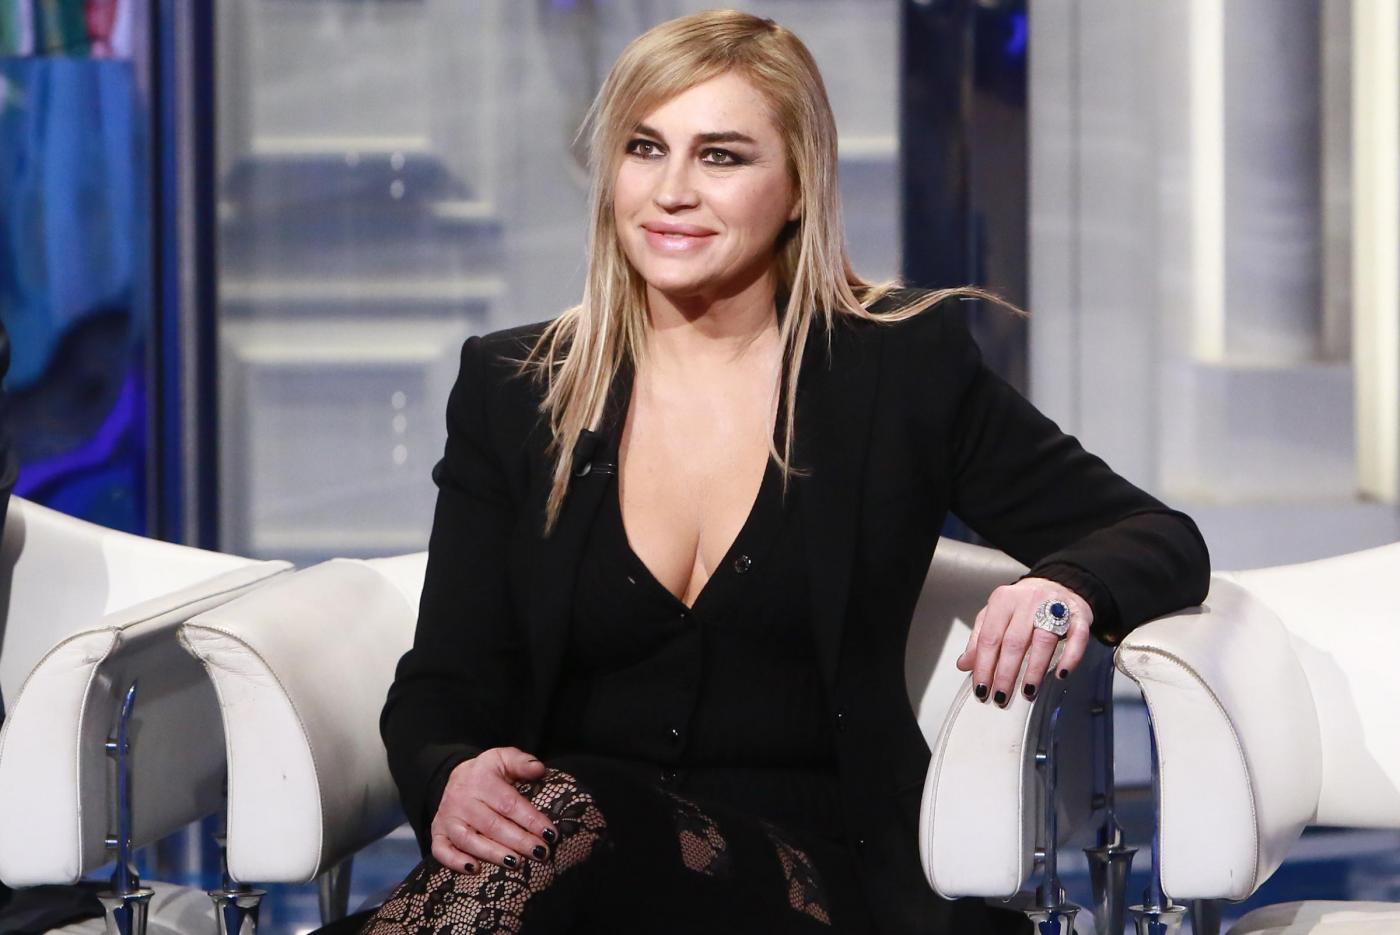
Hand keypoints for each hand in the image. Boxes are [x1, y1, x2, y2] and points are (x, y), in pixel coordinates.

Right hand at [429, 746, 558, 873]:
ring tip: (516, 863)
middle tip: (541, 853)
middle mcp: (462, 800)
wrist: (454, 777)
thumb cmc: (487, 773)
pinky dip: (455, 861)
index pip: (509, 803)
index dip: (531, 820)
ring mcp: (447, 818)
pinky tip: (474, 869)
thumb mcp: (503, 758)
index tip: (551, 834)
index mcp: (481, 780)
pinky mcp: (437, 833)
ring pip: (469, 840)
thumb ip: (522, 762)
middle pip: (492, 825)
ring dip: (493, 854)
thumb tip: (539, 769)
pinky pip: (441, 850)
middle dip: (519, 841)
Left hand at [954, 577, 1092, 706]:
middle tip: (1001, 696)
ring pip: (1044, 640)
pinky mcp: (1078, 615)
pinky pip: (1077, 637)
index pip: (989, 637)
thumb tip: (964, 664)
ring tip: (1027, 692)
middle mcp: (1028, 601)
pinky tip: (1061, 674)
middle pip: (1014, 641)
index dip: (983, 666)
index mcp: (1003, 600)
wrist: (1058, 583)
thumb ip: (979, 638)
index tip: (982, 688)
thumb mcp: (996, 615)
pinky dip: (1070, 656)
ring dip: (1035, 670)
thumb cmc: (1023, 605)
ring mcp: (1055, 606)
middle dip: (1006, 673)